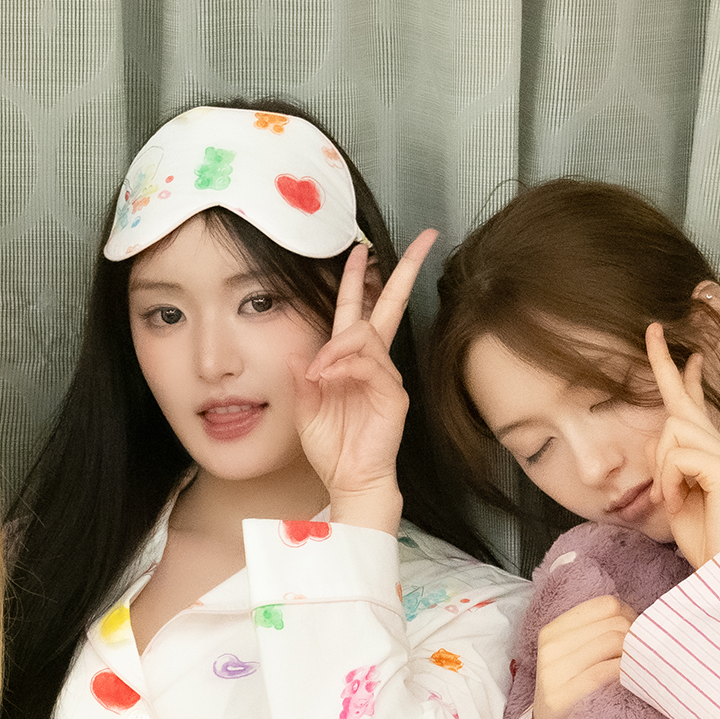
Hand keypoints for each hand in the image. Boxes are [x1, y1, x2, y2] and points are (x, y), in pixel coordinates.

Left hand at [293, 230, 437, 533]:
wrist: (348, 481)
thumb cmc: (332, 447)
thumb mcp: (304, 406)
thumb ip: (301, 375)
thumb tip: (296, 350)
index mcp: (350, 360)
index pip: (359, 309)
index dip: (359, 278)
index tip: (359, 249)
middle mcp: (373, 362)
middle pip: (391, 304)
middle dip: (404, 269)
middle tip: (424, 238)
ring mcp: (386, 376)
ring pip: (367, 334)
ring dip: (337, 344)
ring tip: (317, 371)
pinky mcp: (393, 394)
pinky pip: (370, 363)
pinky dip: (345, 363)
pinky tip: (328, 376)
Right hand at [529, 593, 632, 718]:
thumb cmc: (578, 702)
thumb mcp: (578, 662)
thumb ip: (600, 636)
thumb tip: (646, 619)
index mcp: (553, 632)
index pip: (606, 605)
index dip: (631, 620)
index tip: (635, 644)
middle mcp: (550, 648)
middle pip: (615, 623)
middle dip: (638, 640)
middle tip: (643, 664)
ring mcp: (554, 673)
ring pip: (616, 642)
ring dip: (637, 658)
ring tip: (640, 677)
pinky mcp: (563, 697)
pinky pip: (609, 671)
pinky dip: (629, 676)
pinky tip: (633, 690)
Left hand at [647, 322, 719, 567]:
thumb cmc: (705, 541)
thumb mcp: (674, 499)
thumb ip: (667, 465)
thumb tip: (659, 432)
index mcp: (708, 455)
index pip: (691, 405)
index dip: (678, 374)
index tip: (669, 342)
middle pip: (681, 403)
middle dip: (663, 365)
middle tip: (651, 328)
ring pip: (673, 432)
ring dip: (661, 468)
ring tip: (673, 497)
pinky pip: (678, 456)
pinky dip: (669, 481)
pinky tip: (680, 500)